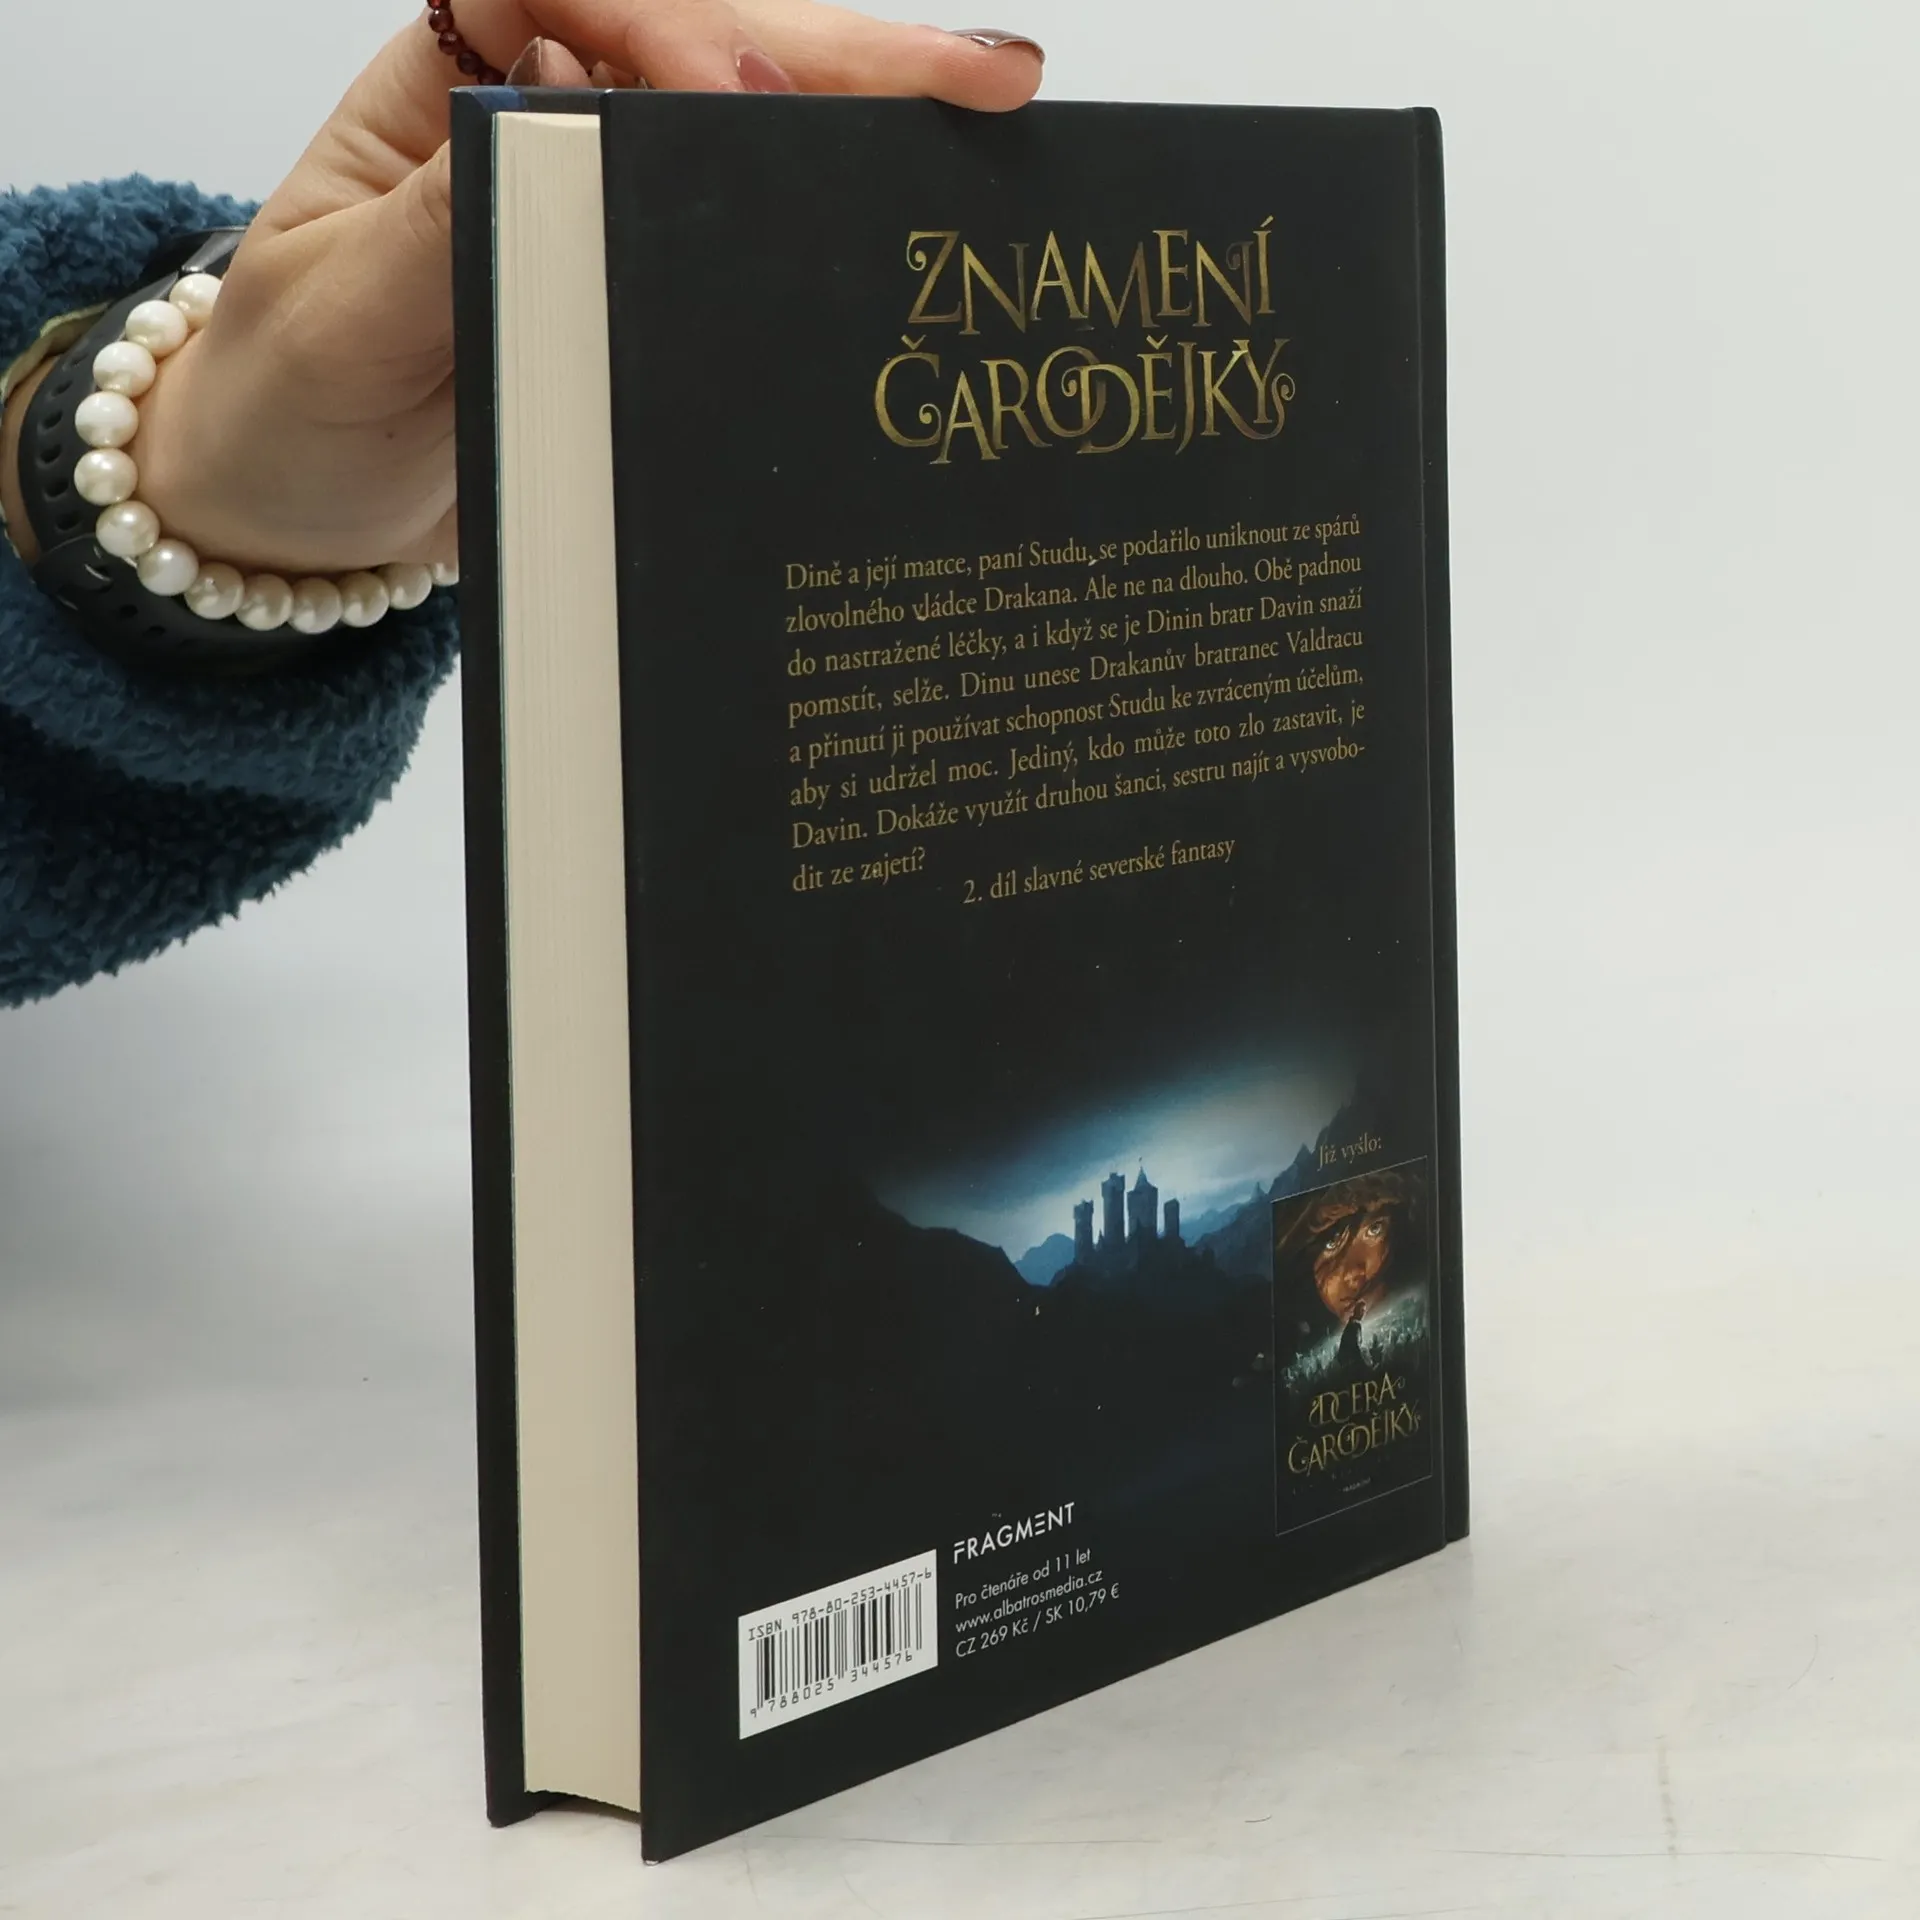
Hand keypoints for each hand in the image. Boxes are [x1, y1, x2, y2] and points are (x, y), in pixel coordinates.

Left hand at [4, 5, 1041, 575]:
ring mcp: (600, 198)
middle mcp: (539, 117)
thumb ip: (445, 216)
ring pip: (746, 120)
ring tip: (994, 105)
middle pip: (702, 35)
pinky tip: (918, 198)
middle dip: (838, 49)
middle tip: (982, 77)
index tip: (734, 97)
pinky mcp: (635, 279)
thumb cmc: (288, 402)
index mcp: (449, 88)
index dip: (671, 28)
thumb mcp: (341, 315)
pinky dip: (829, 208)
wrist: (291, 510)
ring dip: (867, 109)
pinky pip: (741, 227)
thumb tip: (566, 93)